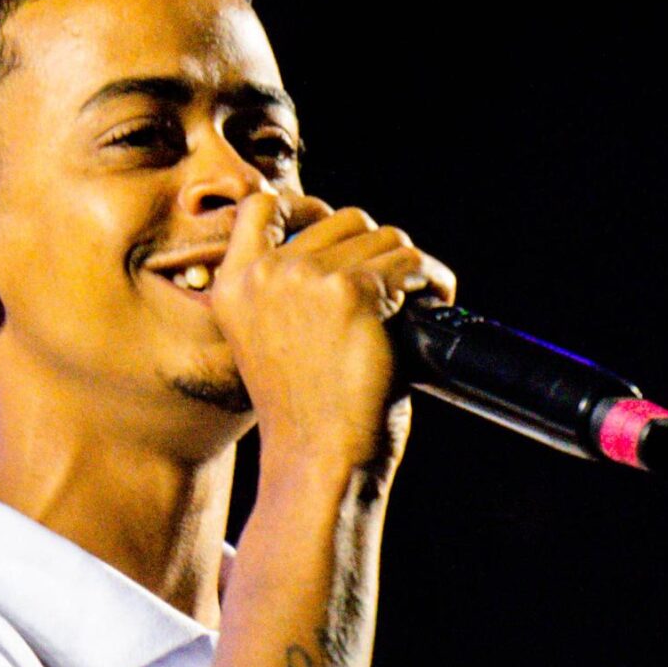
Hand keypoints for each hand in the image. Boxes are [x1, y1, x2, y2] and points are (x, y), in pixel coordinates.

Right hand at [209, 190, 454, 487]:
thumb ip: (287, 289)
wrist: (318, 461)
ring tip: (412, 302)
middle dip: (373, 250)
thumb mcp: (271, 340)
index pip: (262, 205)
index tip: (333, 228)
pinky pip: (411, 262)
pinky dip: (432, 282)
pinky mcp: (352, 293)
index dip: (306, 207)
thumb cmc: (305, 415)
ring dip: (406, 267)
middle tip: (389, 289)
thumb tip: (346, 240)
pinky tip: (433, 302)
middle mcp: (265, 274)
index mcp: (234, 286)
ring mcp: (307, 279)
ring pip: (384, 237)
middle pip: (342, 219)